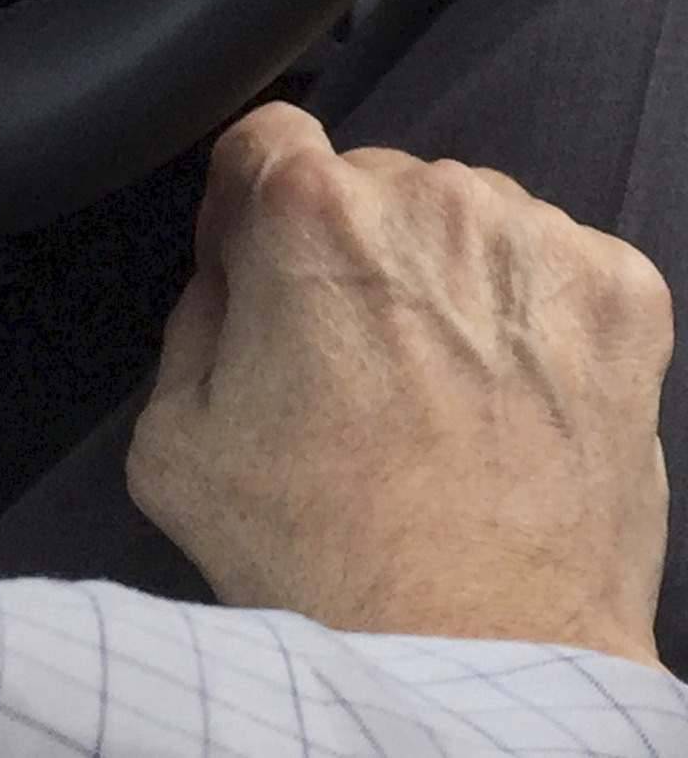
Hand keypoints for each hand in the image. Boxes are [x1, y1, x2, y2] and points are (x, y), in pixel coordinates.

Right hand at [126, 102, 672, 665]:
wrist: (475, 655)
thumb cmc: (328, 560)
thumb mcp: (174, 440)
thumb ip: (192, 318)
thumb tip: (232, 275)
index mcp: (309, 214)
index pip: (266, 140)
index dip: (251, 213)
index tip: (265, 277)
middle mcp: (429, 199)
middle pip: (374, 186)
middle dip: (357, 256)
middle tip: (358, 369)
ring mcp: (537, 241)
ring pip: (471, 221)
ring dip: (452, 281)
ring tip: (447, 400)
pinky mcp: (621, 296)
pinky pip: (560, 269)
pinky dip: (539, 320)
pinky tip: (515, 404)